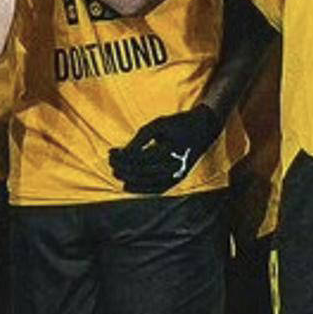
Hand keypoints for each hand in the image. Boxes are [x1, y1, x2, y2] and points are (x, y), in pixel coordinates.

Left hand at [108, 105, 222, 193]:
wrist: (202, 129)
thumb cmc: (178, 124)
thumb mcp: (158, 124)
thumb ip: (140, 137)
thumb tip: (123, 153)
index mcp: (172, 150)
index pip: (141, 158)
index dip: (123, 157)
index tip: (111, 152)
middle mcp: (176, 166)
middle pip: (143, 171)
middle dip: (123, 167)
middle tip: (110, 160)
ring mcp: (178, 175)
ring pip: (148, 183)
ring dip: (129, 179)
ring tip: (115, 171)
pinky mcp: (178, 179)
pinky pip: (157, 189)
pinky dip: (141, 189)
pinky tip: (127, 186)